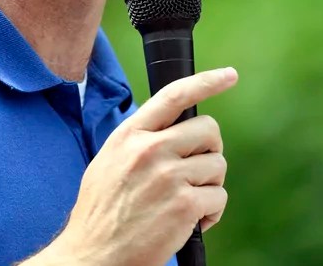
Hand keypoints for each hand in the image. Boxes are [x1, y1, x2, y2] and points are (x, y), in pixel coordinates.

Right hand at [24, 67, 237, 265]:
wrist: (94, 254)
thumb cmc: (102, 212)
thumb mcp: (110, 161)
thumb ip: (140, 141)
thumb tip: (174, 129)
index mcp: (130, 134)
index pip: (174, 96)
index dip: (207, 82)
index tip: (229, 75)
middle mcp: (149, 149)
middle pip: (208, 130)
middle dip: (210, 149)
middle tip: (198, 170)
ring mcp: (168, 176)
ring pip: (217, 165)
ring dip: (210, 185)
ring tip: (187, 202)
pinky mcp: (184, 205)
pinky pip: (218, 198)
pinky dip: (211, 213)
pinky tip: (190, 224)